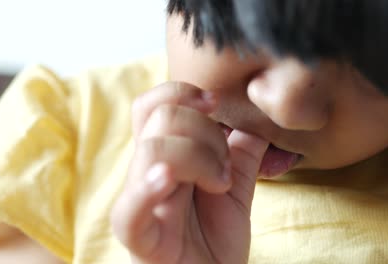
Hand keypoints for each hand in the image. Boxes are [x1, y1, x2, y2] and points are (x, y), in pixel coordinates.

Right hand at [111, 82, 268, 263]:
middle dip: (205, 131)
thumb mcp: (235, 189)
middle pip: (159, 119)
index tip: (216, 102)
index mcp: (165, 158)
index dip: (181, 92)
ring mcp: (140, 203)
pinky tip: (168, 181)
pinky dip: (148, 188)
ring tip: (218, 185)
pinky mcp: (138, 237)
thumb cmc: (215, 239)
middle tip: (225, 166)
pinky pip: (129, 209)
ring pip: (152, 151)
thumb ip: (242, 155)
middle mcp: (147, 173)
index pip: (153, 106)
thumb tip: (258, 122)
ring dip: (198, 159)